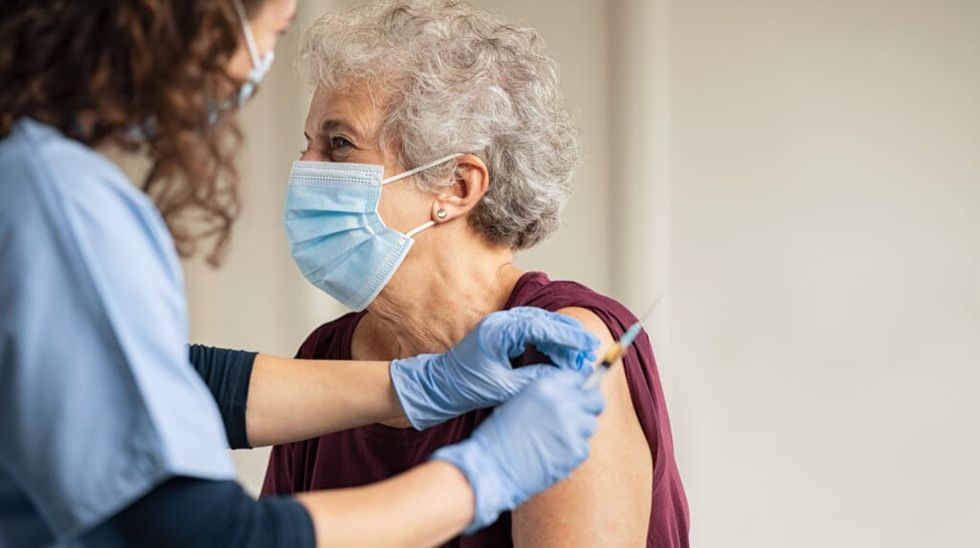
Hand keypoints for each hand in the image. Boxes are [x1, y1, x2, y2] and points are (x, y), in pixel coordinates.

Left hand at [390, 307, 598, 429]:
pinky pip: (532, 332)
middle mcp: (500, 322)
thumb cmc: (465, 387)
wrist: (439, 386)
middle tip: (590, 350)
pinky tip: (561, 356)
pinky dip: (549, 342)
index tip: (588, 345)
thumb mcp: (504, 388)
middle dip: (569, 336)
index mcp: (498, 331)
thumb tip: (564, 377)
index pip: (542, 326)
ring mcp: (501, 325)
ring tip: (580, 355)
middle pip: (544, 321)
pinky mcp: (502, 334)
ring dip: (561, 339)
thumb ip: (534, 379)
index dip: (568, 336)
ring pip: (540, 325)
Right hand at [431, 370, 604, 532]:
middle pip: (595, 400)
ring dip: (579, 431)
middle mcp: (563, 402)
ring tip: (555, 440)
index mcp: (547, 386)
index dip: (579, 388)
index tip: (578, 397)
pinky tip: (553, 455)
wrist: (491, 466)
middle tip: (579, 417)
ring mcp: (572, 427)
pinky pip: (583, 448)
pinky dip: (572, 452)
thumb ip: (548, 395)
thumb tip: (572, 395)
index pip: (579, 378)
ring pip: (590, 425)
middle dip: (590, 407)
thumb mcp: (520, 401)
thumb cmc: (499, 435)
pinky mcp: (576, 451)